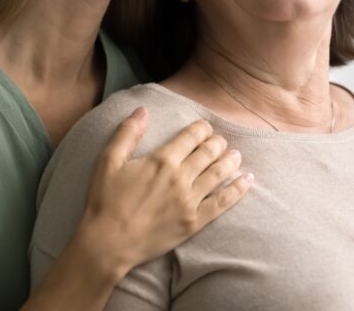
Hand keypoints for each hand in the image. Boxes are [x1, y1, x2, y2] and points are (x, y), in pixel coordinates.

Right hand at [74, 106, 252, 278]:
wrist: (108, 243)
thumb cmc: (105, 201)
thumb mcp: (108, 161)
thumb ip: (127, 133)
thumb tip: (142, 109)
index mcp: (162, 159)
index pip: (191, 136)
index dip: (202, 128)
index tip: (205, 127)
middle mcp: (180, 177)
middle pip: (209, 153)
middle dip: (217, 142)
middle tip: (220, 140)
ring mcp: (190, 201)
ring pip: (219, 174)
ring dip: (230, 161)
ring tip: (236, 155)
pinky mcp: (194, 222)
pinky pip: (222, 203)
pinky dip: (238, 190)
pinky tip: (248, 180)